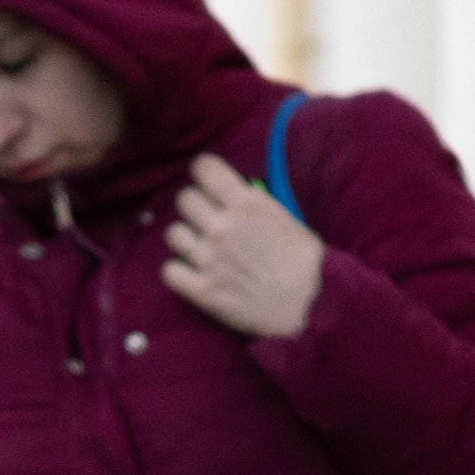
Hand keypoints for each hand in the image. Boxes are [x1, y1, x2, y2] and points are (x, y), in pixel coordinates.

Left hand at [161, 155, 324, 337]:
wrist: (305, 306)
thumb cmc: (303, 262)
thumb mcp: (285, 218)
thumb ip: (256, 205)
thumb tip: (239, 197)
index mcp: (245, 203)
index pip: (203, 168)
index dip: (203, 172)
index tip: (207, 181)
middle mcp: (221, 227)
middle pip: (184, 199)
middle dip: (194, 206)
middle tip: (205, 218)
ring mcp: (208, 259)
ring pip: (173, 233)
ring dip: (184, 238)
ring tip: (197, 246)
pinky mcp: (201, 290)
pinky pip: (169, 271)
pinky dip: (177, 272)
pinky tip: (190, 273)